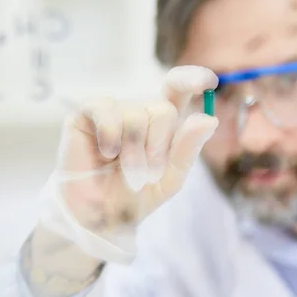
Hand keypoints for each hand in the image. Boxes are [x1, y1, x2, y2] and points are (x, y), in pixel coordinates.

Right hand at [55, 66, 217, 235]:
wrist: (100, 217)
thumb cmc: (135, 197)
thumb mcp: (170, 178)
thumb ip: (188, 150)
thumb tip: (209, 118)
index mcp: (163, 125)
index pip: (179, 90)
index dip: (193, 79)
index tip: (210, 81)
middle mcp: (140, 112)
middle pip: (164, 109)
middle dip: (158, 147)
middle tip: (147, 173)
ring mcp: (113, 111)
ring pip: (137, 114)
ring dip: (135, 152)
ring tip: (127, 172)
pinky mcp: (86, 114)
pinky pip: (107, 111)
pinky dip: (111, 136)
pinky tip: (106, 154)